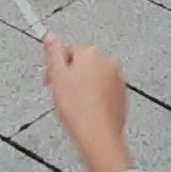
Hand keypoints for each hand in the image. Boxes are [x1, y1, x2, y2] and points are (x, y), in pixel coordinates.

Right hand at [42, 34, 130, 171]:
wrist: (98, 136)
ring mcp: (116, 80)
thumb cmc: (78, 109)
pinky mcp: (120, 97)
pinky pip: (103, 92)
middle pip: (82, 64)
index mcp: (91, 54)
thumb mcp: (57, 77)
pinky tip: (86, 111)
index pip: (68, 52)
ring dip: (82, 88)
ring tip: (73, 106)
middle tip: (61, 95)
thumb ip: (53, 52)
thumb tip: (49, 35)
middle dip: (70, 77)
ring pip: (93, 79)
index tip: (51, 81)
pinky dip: (94, 99)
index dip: (56, 68)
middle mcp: (108, 63)